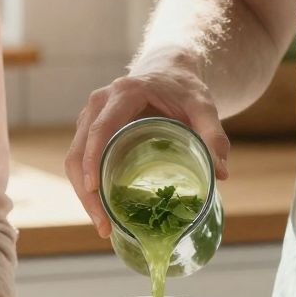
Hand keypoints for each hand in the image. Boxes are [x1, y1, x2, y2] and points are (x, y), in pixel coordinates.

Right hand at [66, 59, 229, 236]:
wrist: (169, 71)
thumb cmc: (184, 88)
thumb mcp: (203, 106)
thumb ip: (214, 135)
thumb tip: (221, 173)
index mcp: (123, 94)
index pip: (99, 128)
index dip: (92, 158)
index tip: (95, 189)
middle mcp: (99, 103)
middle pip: (79, 149)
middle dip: (86, 190)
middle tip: (104, 225)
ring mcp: (90, 116)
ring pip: (74, 157)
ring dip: (83, 193)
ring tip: (103, 226)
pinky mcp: (89, 129)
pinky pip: (80, 159)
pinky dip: (87, 185)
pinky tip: (103, 210)